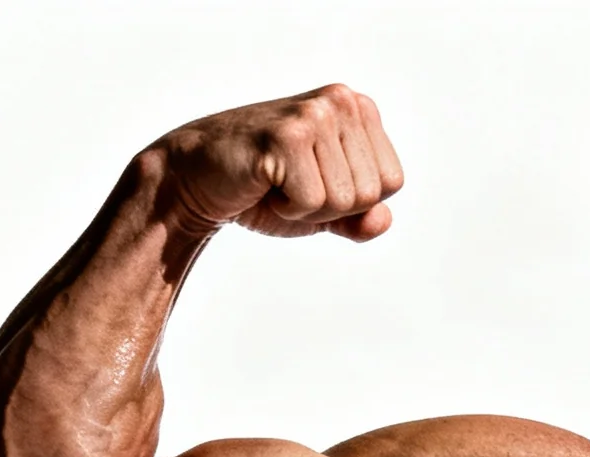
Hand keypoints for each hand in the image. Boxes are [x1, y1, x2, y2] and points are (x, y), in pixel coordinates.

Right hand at [153, 84, 403, 241]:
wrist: (197, 181)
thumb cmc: (263, 192)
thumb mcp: (324, 209)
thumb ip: (360, 218)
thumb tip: (383, 221)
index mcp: (359, 109)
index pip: (393, 182)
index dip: (354, 202)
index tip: (314, 182)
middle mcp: (341, 101)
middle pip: (372, 193)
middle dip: (331, 207)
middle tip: (291, 185)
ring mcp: (314, 114)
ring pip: (345, 199)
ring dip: (307, 208)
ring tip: (277, 183)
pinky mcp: (286, 135)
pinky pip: (313, 201)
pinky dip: (288, 208)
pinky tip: (264, 184)